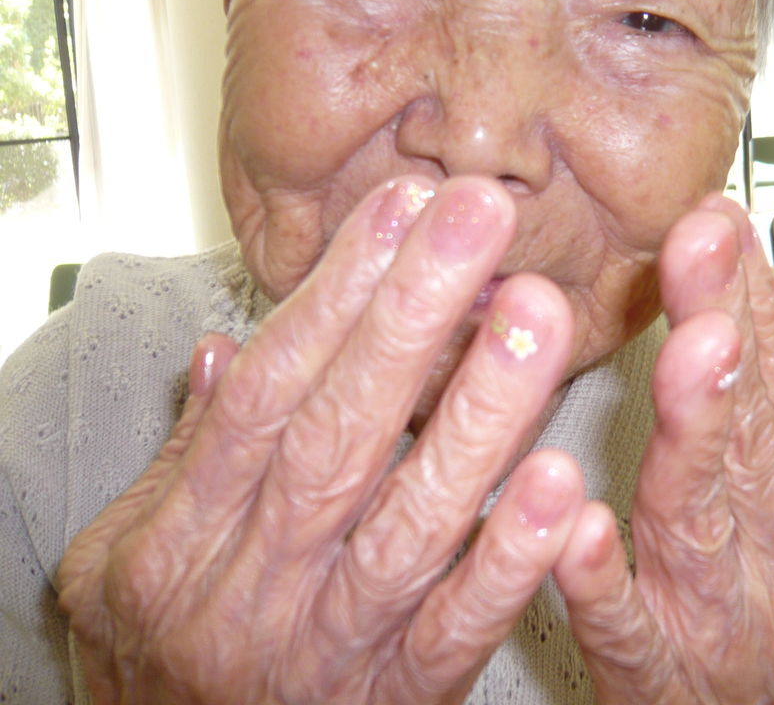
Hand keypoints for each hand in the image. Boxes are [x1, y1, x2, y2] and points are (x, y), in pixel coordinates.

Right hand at [56, 176, 586, 703]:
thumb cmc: (163, 665)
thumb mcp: (126, 565)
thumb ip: (186, 459)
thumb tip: (222, 350)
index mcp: (184, 535)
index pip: (269, 390)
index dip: (335, 293)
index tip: (401, 205)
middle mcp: (258, 580)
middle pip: (341, 430)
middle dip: (412, 314)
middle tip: (479, 214)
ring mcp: (333, 639)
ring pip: (413, 517)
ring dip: (481, 412)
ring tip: (536, 315)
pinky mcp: (402, 695)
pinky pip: (460, 625)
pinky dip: (509, 559)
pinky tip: (559, 484)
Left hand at [553, 194, 773, 702]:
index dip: (750, 300)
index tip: (719, 215)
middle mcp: (764, 544)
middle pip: (746, 426)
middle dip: (725, 323)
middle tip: (703, 236)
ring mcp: (711, 610)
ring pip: (699, 513)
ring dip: (696, 426)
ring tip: (689, 346)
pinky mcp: (658, 675)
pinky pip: (626, 628)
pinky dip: (604, 580)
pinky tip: (573, 528)